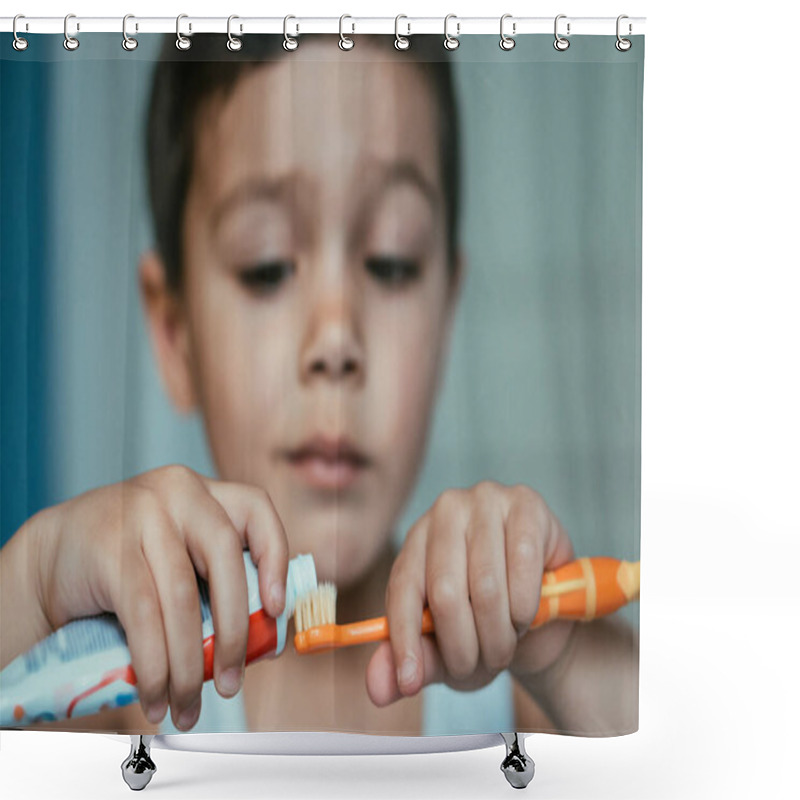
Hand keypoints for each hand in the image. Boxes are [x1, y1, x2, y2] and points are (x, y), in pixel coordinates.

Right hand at [28, 464, 288, 729]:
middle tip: (231, 684)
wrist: (50, 559)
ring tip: (187, 708)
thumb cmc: (130, 566)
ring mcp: (142, 515)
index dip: (275, 558)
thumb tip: (269, 643)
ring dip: (188, 666)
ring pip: (183, 598)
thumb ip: (221, 587)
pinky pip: (144, 615)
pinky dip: (155, 665)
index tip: (277, 608)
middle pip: (225, 558)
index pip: (256, 510)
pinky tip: (156, 695)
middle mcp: (178, 493)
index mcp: (206, 494)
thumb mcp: (181, 559)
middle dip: (234, 631)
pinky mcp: (109, 550)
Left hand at [366, 481, 576, 705]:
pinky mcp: (526, 504)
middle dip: (463, 647)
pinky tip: (526, 615)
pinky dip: (525, 607)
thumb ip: (412, 661)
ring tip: (504, 643)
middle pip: (445, 592)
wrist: (543, 602)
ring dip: (499, 634)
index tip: (411, 682)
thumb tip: (379, 689)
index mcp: (416, 540)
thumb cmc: (485, 620)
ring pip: (487, 587)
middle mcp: (445, 511)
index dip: (404, 639)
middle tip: (479, 668)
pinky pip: (523, 567)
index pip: (402, 588)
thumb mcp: (445, 645)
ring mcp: (486, 500)